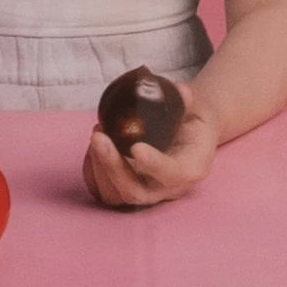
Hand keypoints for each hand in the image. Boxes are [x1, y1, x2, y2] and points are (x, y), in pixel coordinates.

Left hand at [82, 78, 218, 207]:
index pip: (172, 174)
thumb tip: (179, 91)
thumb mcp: (195, 110)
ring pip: (114, 195)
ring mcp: (145, 193)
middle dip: (112, 166)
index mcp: (190, 169)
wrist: (187, 137)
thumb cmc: (190, 123)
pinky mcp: (126, 191)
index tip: (136, 147)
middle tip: (98, 137)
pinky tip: (93, 147)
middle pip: (135, 192)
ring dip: (98, 167)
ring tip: (97, 134)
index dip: (154, 164)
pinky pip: (102, 191)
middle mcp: (167, 189)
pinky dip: (91, 171)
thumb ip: (186, 101)